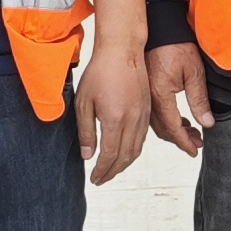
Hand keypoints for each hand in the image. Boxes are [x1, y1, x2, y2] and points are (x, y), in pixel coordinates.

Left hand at [75, 35, 149, 186]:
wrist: (122, 51)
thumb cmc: (101, 71)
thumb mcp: (84, 102)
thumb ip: (86, 131)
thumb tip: (88, 155)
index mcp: (115, 119)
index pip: (109, 155)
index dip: (101, 171)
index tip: (94, 178)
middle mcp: (132, 121)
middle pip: (125, 157)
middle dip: (112, 172)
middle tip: (100, 179)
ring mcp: (142, 116)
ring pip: (136, 150)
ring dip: (123, 165)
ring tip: (111, 171)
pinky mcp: (147, 111)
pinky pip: (142, 139)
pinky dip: (132, 152)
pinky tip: (123, 153)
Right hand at [145, 43, 213, 157]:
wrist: (161, 27)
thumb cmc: (176, 44)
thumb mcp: (194, 72)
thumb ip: (199, 100)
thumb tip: (206, 123)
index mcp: (160, 95)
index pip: (172, 128)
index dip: (184, 142)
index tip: (194, 150)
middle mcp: (148, 98)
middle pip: (163, 129)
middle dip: (180, 139)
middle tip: (197, 142)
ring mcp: (144, 94)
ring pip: (157, 123)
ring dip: (173, 130)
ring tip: (191, 131)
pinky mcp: (144, 89)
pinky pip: (153, 112)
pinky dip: (166, 120)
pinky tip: (178, 118)